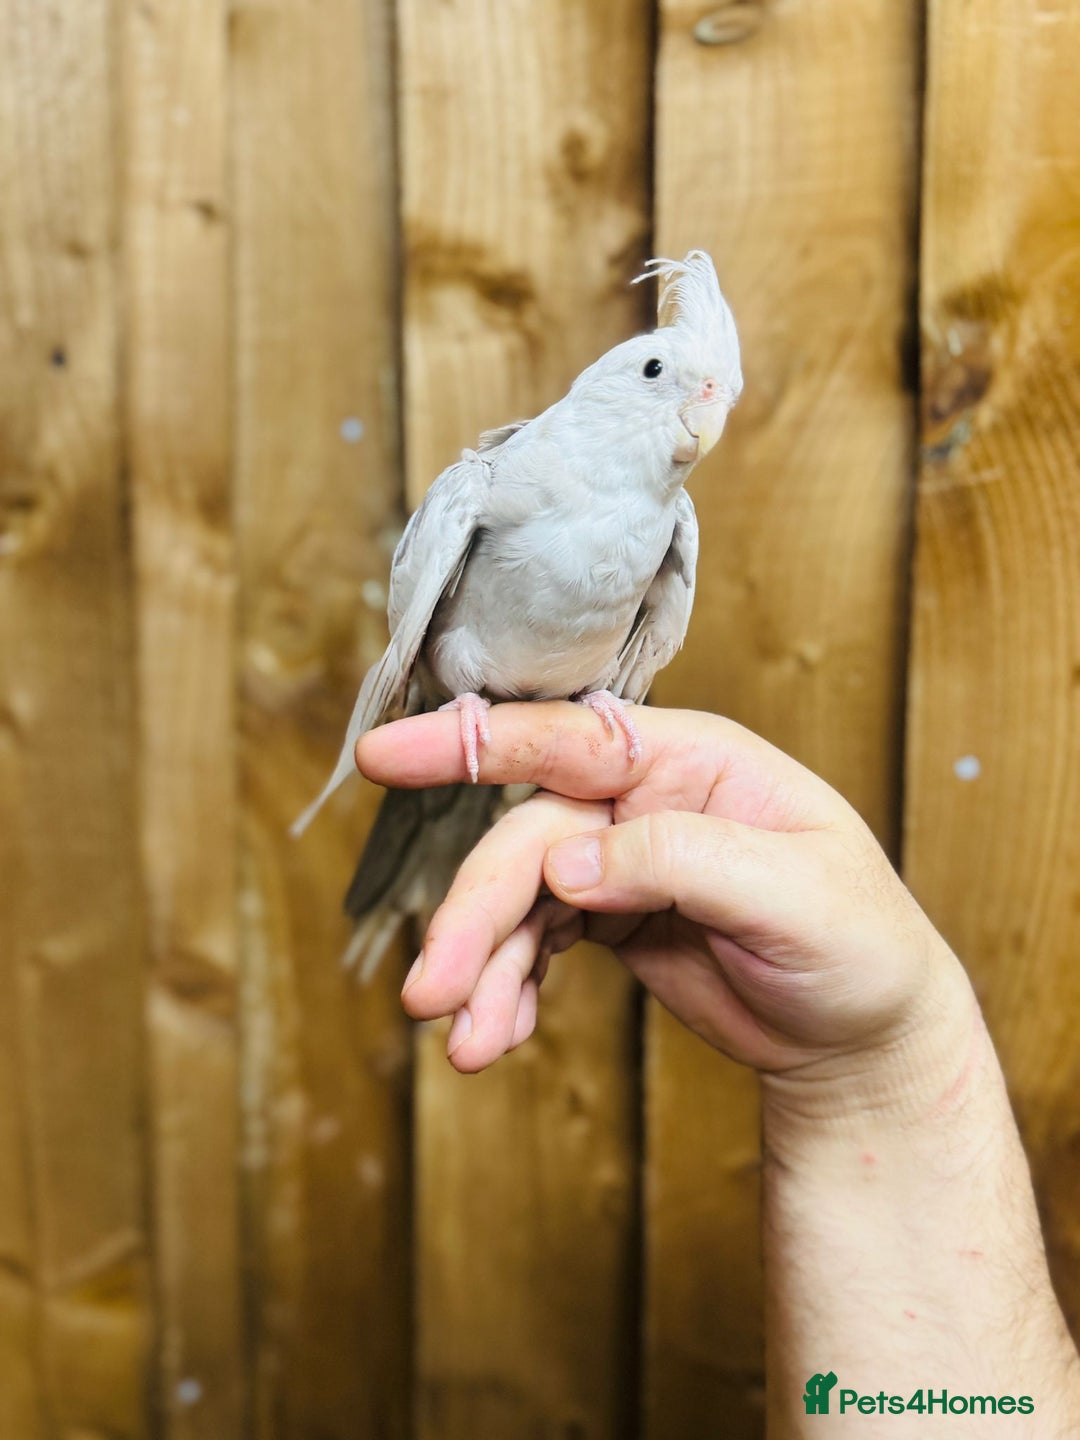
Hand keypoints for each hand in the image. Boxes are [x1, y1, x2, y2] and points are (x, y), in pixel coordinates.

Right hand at [357, 702, 973, 1106]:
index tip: (384, 755)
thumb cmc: (861, 949)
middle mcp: (644, 801)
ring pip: (517, 902)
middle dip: (473, 917)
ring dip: (482, 971)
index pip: (567, 740)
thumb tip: (566, 863)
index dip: (471, 744)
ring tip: (468, 1046)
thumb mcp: (798, 898)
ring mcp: (621, 862)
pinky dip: (507, 991)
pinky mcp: (609, 920)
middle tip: (431, 995)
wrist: (865, 1039)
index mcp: (691, 761)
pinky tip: (499, 1037)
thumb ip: (685, 862)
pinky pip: (533, 946)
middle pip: (526, 842)